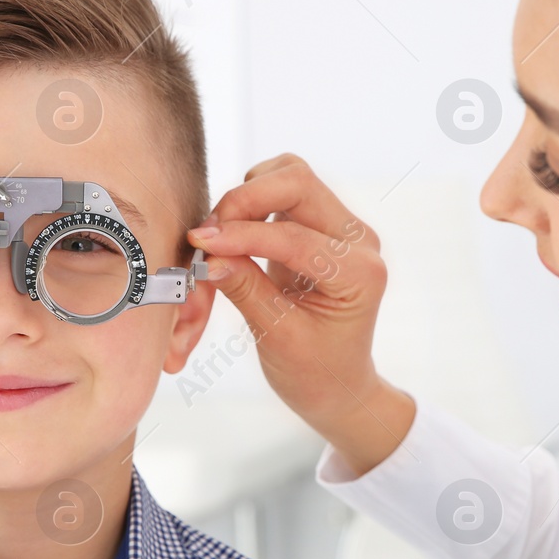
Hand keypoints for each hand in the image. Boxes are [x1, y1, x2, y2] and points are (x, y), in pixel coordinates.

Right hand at [187, 154, 415, 475]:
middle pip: (298, 181)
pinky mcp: (321, 224)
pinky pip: (283, 189)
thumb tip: (208, 254)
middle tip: (207, 234)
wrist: (337, 384)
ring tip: (219, 237)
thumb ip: (245, 289)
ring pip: (289, 175)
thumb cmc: (315, 372)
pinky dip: (251, 202)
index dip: (241, 236)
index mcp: (359, 273)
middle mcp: (358, 240)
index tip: (199, 242)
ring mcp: (341, 227)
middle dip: (245, 199)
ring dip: (247, 197)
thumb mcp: (277, 337)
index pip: (293, 236)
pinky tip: (234, 234)